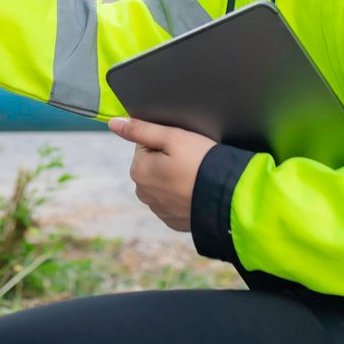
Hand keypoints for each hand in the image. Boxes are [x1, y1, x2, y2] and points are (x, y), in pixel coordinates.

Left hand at [109, 117, 215, 232]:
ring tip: (195, 175)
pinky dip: (183, 194)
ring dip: (175, 177)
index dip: (165, 141)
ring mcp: (158, 209)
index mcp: (138, 171)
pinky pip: (174, 200)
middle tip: (191, 160)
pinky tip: (196, 190)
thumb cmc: (201, 162)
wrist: (228, 197)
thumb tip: (114, 123)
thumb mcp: (173, 137)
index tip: (183, 147)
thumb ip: (141, 129)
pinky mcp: (173, 220)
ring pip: (163, 183)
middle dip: (168, 159)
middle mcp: (143, 193)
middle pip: (153, 164)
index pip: (145, 144)